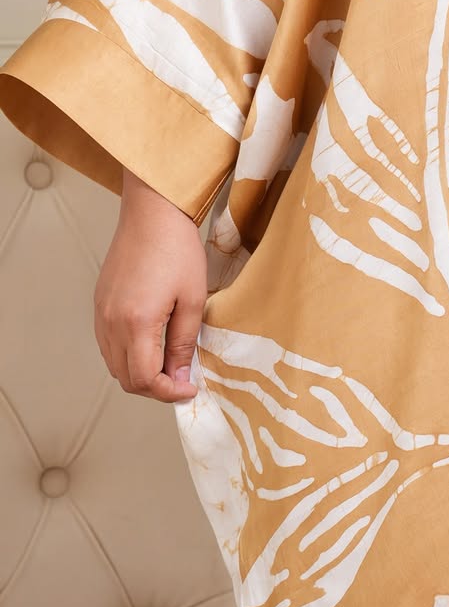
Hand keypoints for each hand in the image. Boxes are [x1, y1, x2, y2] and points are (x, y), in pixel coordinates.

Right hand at [93, 169, 207, 402]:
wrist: (153, 213)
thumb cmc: (177, 249)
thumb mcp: (192, 298)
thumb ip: (184, 343)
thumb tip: (179, 378)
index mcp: (135, 323)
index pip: (143, 379)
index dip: (168, 393)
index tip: (190, 388)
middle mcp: (110, 323)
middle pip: (125, 378)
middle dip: (155, 387)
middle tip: (182, 378)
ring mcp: (100, 314)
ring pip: (114, 364)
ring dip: (140, 372)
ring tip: (169, 361)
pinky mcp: (99, 304)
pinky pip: (108, 344)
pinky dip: (128, 354)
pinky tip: (152, 342)